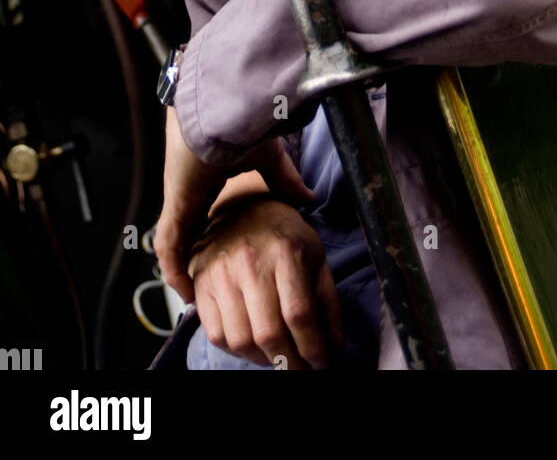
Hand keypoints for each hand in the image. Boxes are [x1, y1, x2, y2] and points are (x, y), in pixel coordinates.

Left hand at [154, 107, 314, 302]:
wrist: (224, 110)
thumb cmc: (241, 125)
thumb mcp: (267, 158)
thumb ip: (284, 180)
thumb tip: (307, 198)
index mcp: (211, 180)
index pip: (207, 215)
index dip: (215, 239)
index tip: (229, 260)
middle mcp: (192, 193)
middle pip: (190, 234)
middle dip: (198, 260)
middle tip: (214, 289)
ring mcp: (181, 201)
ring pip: (176, 245)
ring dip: (185, 270)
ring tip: (201, 298)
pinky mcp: (176, 207)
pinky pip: (169, 249)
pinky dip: (175, 272)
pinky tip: (187, 292)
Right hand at [188, 196, 343, 368]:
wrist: (243, 207)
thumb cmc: (285, 236)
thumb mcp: (316, 258)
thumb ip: (328, 303)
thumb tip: (334, 349)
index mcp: (285, 252)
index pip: (300, 314)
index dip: (313, 348)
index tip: (322, 364)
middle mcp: (250, 262)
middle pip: (269, 333)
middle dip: (290, 363)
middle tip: (301, 370)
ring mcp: (221, 274)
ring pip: (241, 340)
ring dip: (264, 361)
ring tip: (279, 359)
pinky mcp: (201, 284)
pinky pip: (216, 335)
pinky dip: (238, 351)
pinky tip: (254, 346)